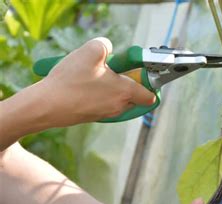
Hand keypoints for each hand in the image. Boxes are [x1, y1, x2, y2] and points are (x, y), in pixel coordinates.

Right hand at [40, 37, 155, 126]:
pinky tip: (83, 85)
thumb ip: (106, 45)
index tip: (139, 72)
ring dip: (111, 87)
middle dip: (128, 82)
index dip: (148, 83)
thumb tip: (109, 49)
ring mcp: (107, 113)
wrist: (47, 105)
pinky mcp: (94, 116)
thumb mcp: (90, 51)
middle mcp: (119, 106)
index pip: (150, 95)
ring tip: (93, 76)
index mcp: (125, 92)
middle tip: (112, 70)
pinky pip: (104, 103)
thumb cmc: (70, 81)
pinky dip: (99, 94)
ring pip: (118, 98)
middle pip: (134, 95)